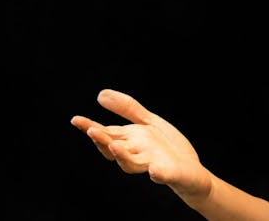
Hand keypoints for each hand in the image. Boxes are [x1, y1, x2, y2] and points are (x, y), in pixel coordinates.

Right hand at [70, 89, 211, 199]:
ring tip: (115, 145)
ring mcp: (151, 164)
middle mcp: (136, 153)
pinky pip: (162, 175)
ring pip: (131, 164)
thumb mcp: (148, 123)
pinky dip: (157, 173)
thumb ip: (127, 109)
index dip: (91, 127)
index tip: (76, 119)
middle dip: (102, 141)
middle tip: (92, 131)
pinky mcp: (169, 174)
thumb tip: (100, 94)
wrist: (192, 171)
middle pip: (114, 149)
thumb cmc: (166, 147)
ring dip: (122, 156)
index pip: (107, 134)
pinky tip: (154, 170)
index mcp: (130, 140)